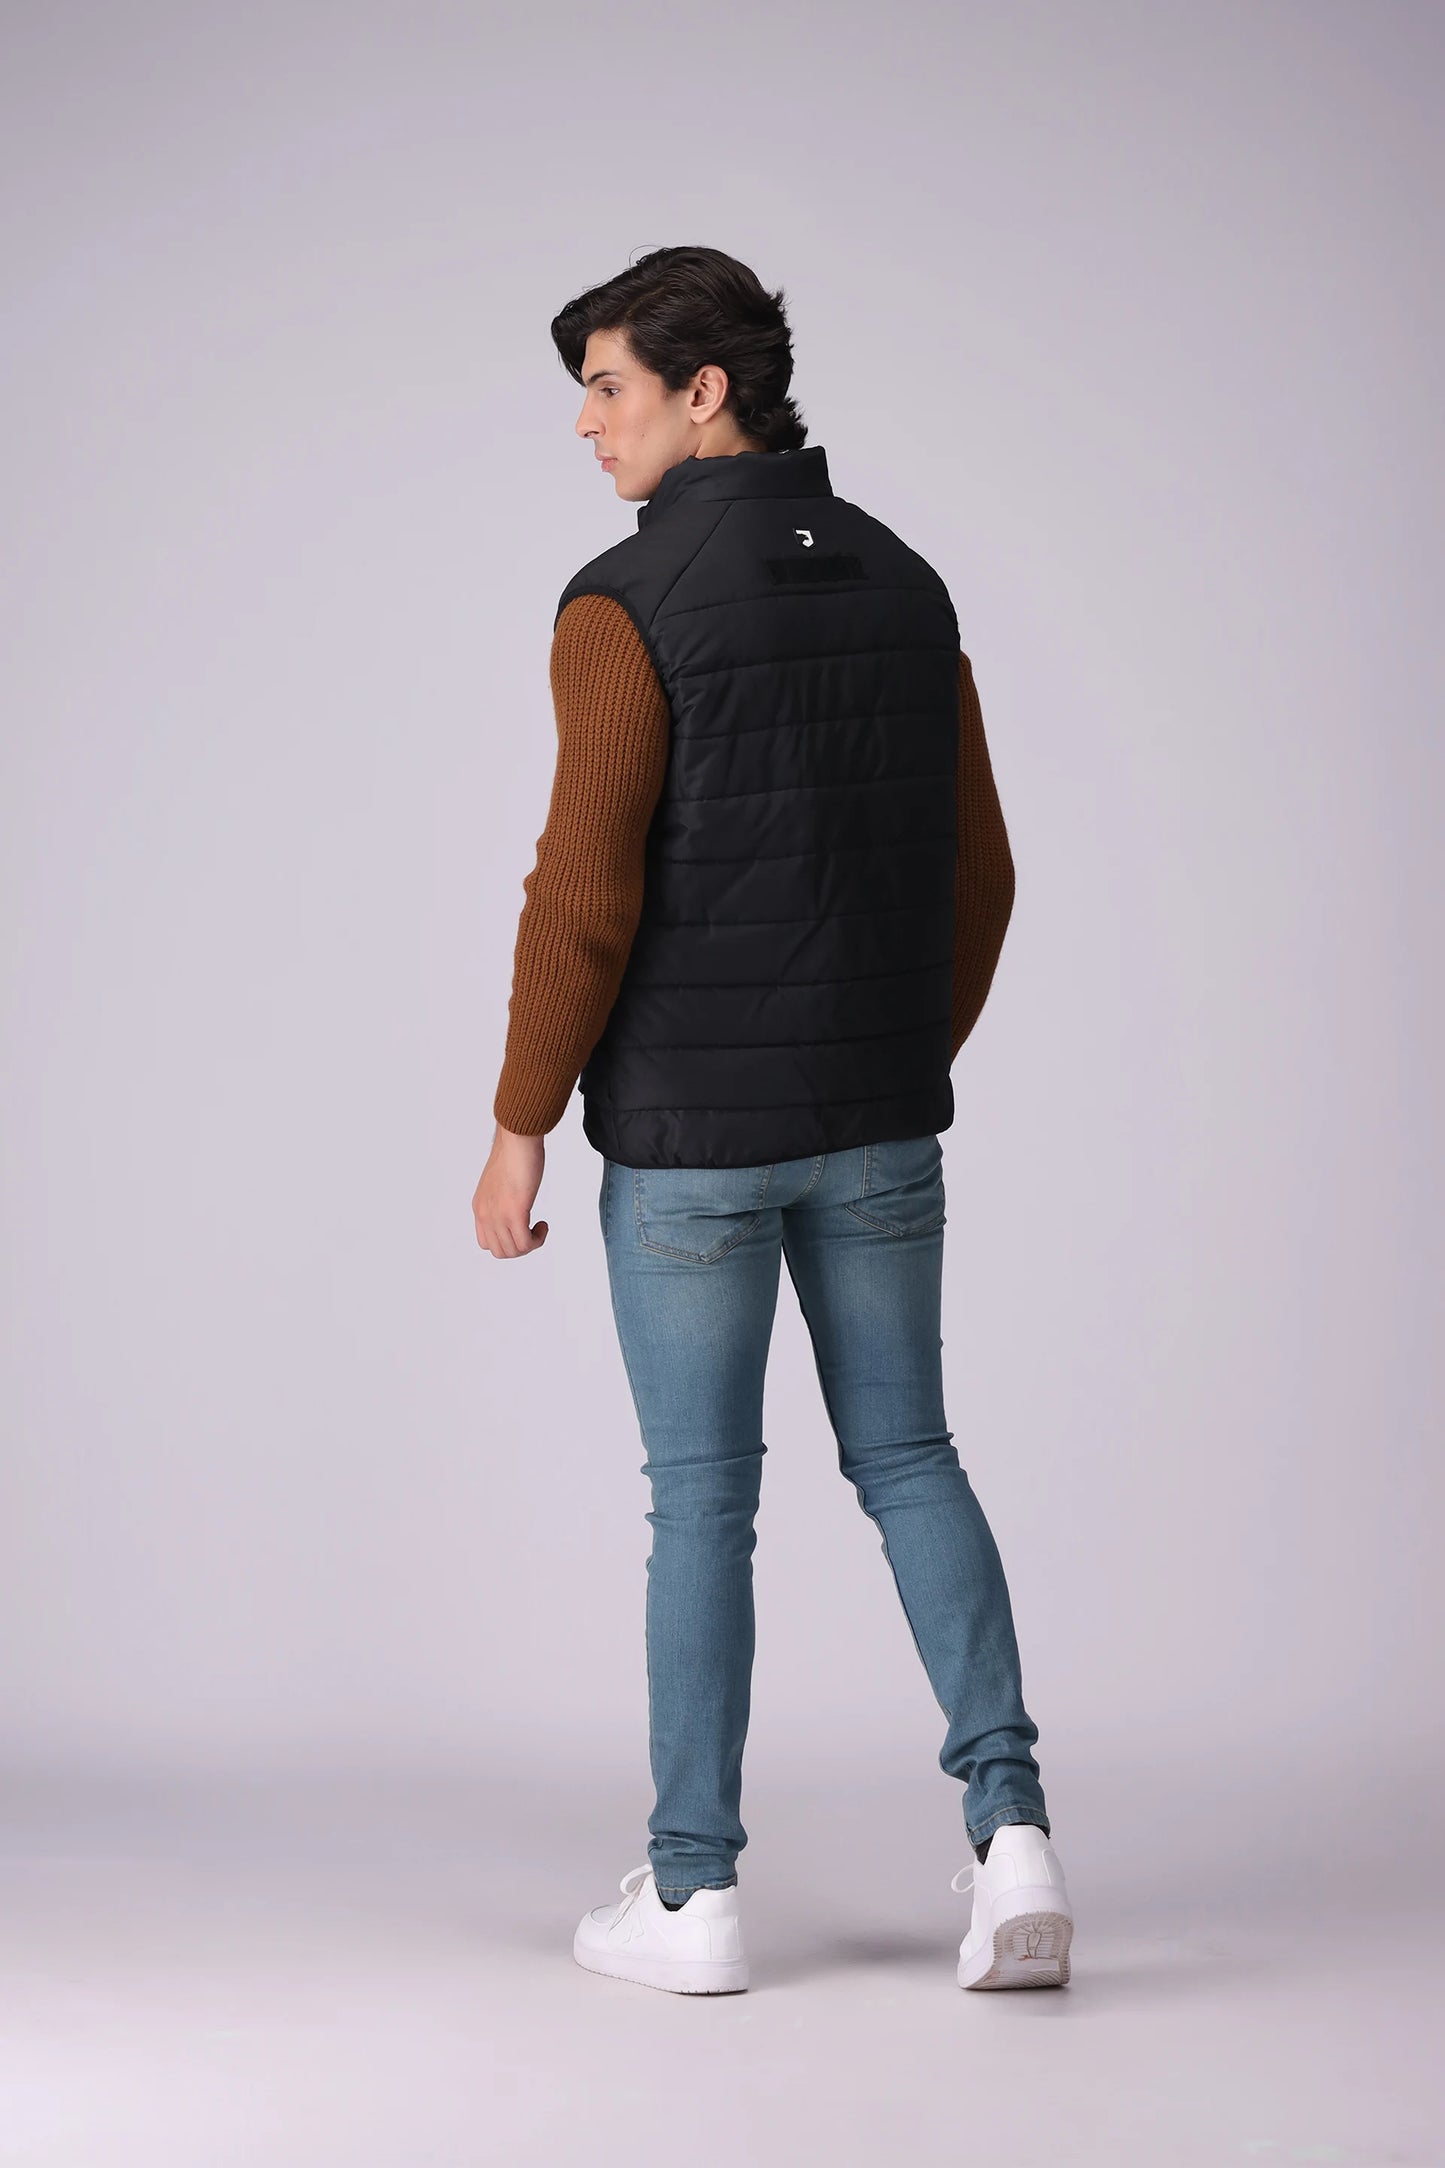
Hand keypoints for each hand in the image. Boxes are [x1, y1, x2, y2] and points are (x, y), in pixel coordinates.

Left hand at [472, 1124, 548, 1258]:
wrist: (517, 1139)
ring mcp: (499, 1215)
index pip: (486, 1243)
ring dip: (531, 1244)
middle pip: (500, 1251)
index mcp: (480, 1207)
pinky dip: (537, 1240)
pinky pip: (525, 1243)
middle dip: (520, 1247)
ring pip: (514, 1251)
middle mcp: (485, 1214)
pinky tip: (543, 1225)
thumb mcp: (499, 1182)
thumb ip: (501, 1198)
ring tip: (539, 1227)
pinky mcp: (515, 1212)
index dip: (506, 1241)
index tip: (521, 1228)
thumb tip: (513, 1205)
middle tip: (533, 1231)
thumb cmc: (513, 1153)